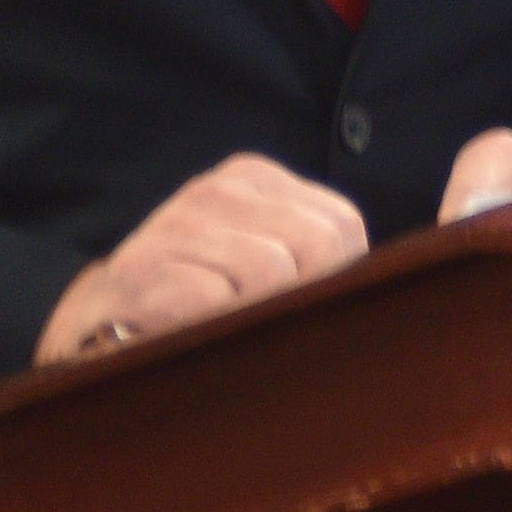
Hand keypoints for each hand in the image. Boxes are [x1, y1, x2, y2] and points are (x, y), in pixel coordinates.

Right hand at [38, 153, 369, 363]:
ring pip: (269, 277)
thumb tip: (418, 254)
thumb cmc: (199, 303)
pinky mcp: (140, 271)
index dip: (334, 279)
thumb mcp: (265, 261)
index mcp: (253, 178)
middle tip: (256, 321)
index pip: (343, 227)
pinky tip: (188, 333)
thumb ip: (326, 257)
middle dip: (298, 299)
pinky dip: (210, 332)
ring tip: (220, 326)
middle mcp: (214, 190)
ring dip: (251, 320)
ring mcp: (173, 225)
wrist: (93, 326)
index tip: (294, 302)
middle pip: (315, 250)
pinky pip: (215, 305)